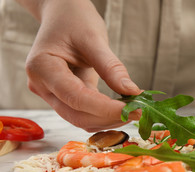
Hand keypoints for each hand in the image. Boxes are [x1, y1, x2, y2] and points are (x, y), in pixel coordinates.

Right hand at [21, 0, 140, 131]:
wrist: (63, 15)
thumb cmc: (74, 20)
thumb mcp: (94, 38)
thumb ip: (111, 68)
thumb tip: (132, 92)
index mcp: (42, 67)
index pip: (76, 98)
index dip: (106, 108)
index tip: (133, 110)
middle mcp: (42, 85)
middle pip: (76, 115)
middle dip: (109, 117)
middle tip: (137, 113)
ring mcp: (51, 94)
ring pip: (80, 119)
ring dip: (108, 120)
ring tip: (132, 110)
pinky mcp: (63, 97)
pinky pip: (83, 113)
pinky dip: (104, 115)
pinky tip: (122, 109)